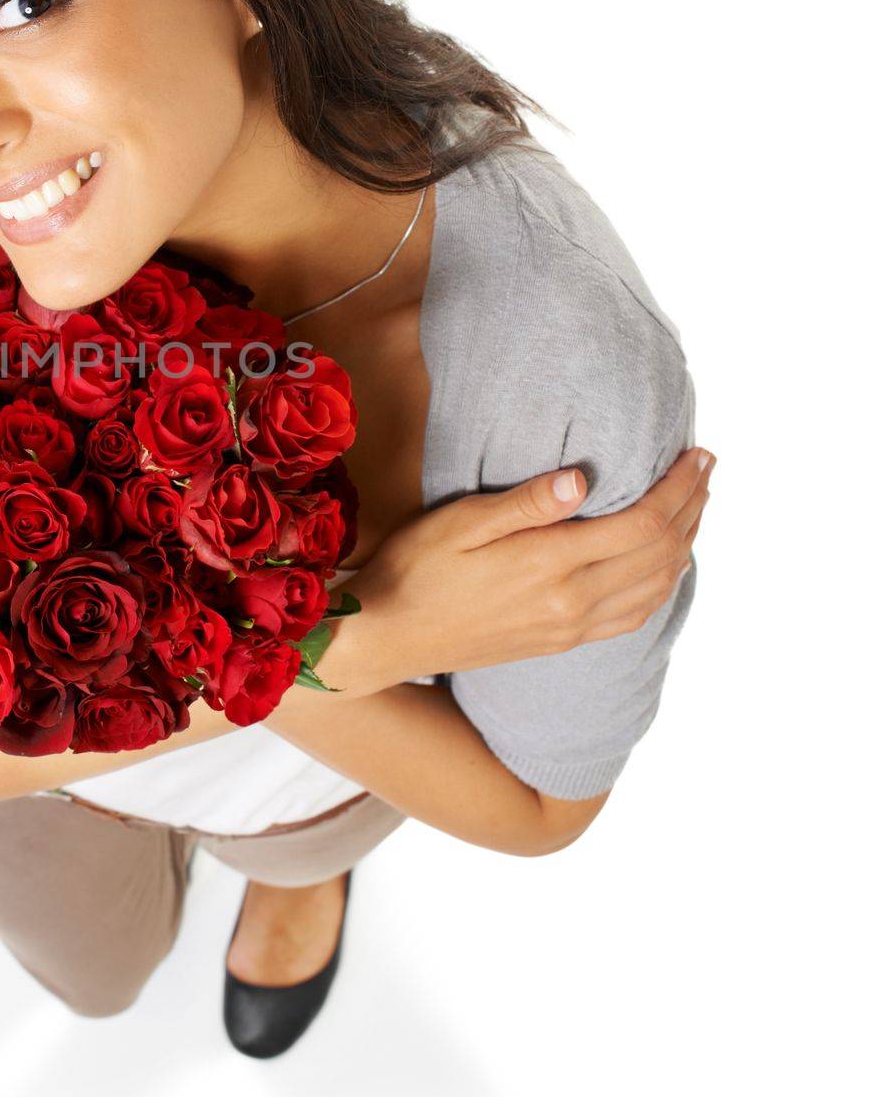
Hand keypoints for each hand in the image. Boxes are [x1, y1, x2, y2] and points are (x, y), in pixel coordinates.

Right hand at [324, 445, 714, 691]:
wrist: (389, 637)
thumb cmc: (414, 569)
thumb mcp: (458, 522)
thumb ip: (523, 503)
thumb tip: (581, 479)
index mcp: (549, 565)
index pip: (642, 524)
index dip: (678, 488)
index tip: (695, 455)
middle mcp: (572, 602)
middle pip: (661, 555)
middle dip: (692, 507)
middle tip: (707, 467)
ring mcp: (571, 628)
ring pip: (656, 588)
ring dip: (685, 544)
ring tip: (695, 507)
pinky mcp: (562, 642)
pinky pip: (634, 616)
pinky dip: (663, 585)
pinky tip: (663, 566)